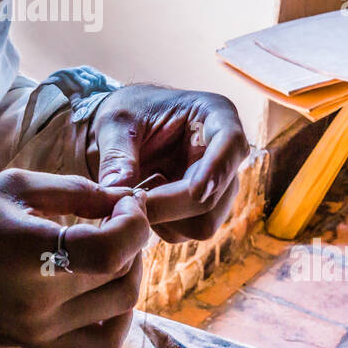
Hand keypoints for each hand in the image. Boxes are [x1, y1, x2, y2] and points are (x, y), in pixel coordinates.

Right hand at [0, 169, 149, 347]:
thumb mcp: (10, 186)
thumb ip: (74, 190)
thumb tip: (124, 196)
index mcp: (29, 254)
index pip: (113, 250)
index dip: (135, 222)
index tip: (127, 202)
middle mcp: (40, 301)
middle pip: (125, 280)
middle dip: (136, 243)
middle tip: (119, 218)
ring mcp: (41, 330)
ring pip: (122, 312)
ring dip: (130, 275)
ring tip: (111, 248)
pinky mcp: (40, 344)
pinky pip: (103, 341)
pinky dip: (117, 313)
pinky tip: (100, 283)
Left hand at [90, 84, 249, 243]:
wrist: (124, 131)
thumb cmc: (127, 114)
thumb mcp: (116, 122)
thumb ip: (117, 154)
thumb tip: (119, 189)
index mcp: (215, 115)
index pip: (231, 142)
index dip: (217, 169)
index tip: (196, 192)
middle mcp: (225, 154)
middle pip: (214, 195)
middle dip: (170, 204)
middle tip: (126, 202)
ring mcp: (219, 185)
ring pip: (203, 222)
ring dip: (163, 218)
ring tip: (133, 193)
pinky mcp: (204, 210)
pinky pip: (186, 232)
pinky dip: (159, 225)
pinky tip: (142, 202)